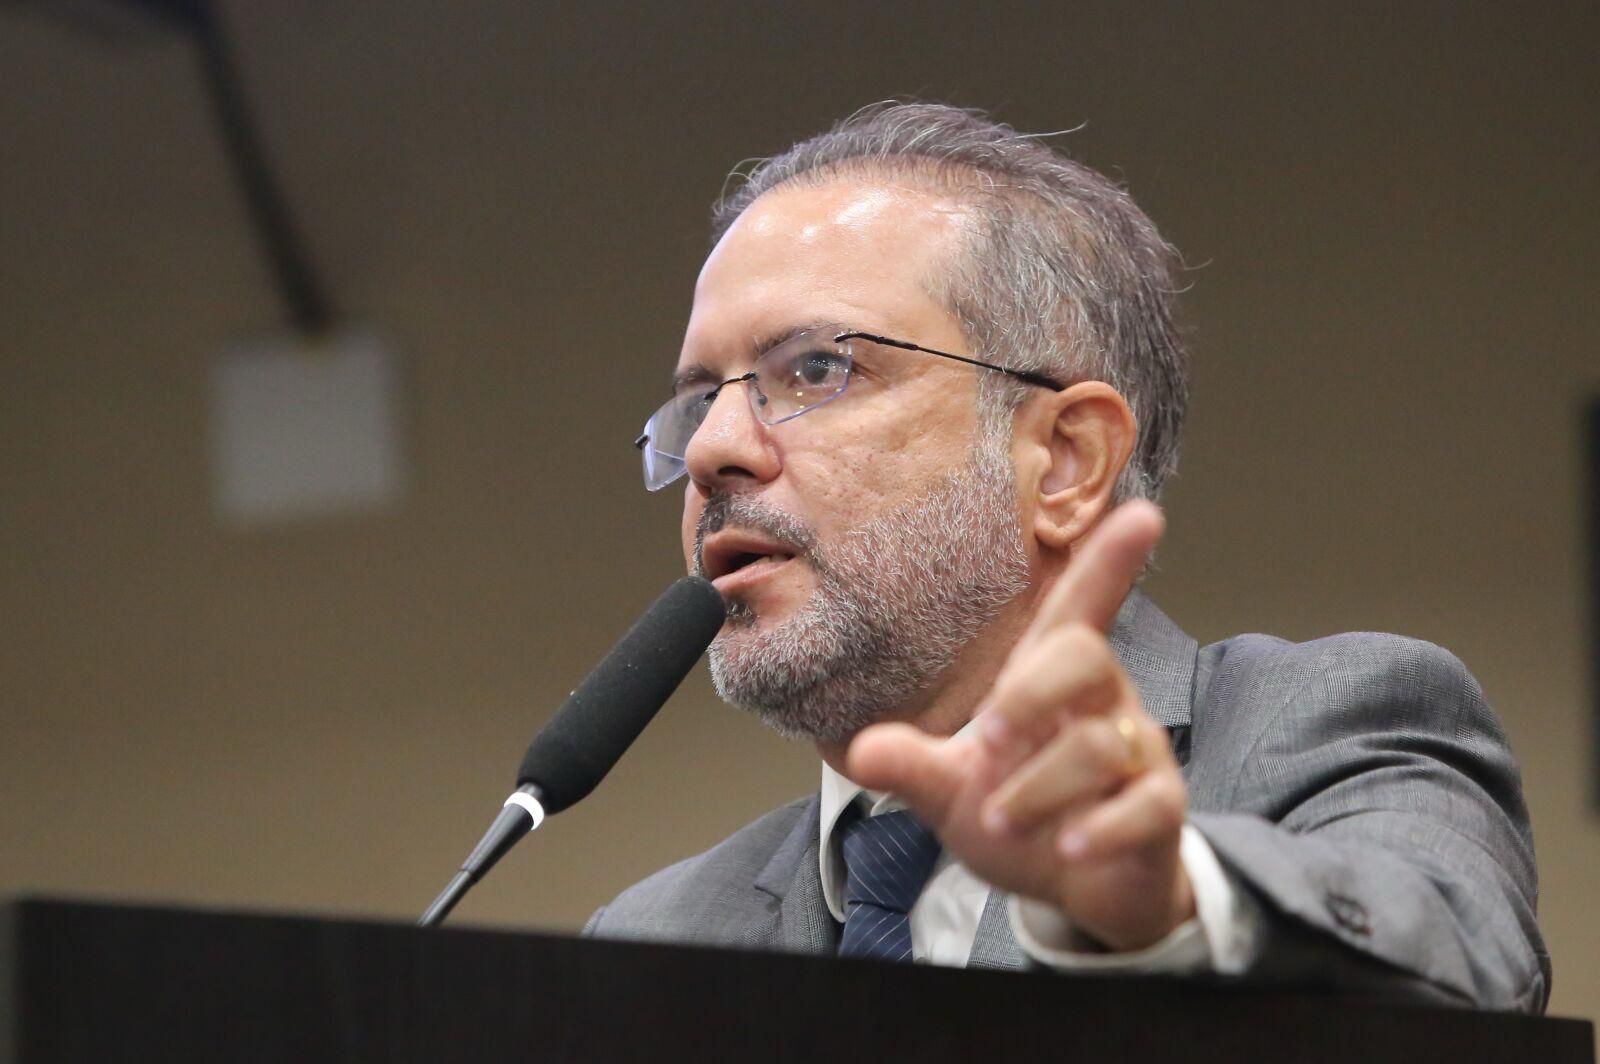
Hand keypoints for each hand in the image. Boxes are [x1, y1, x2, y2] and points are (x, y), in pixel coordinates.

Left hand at [845, 500, 1193, 951]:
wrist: (1077, 893)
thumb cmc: (1020, 817)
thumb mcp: (953, 792)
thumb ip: (912, 767)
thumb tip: (863, 751)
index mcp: (1050, 682)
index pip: (1080, 609)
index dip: (1108, 563)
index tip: (1142, 513)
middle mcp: (1101, 704)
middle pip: (1085, 656)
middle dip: (1030, 695)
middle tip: (987, 742)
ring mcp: (1136, 754)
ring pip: (1099, 746)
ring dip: (1038, 789)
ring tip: (1004, 824)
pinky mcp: (1159, 810)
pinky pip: (1146, 804)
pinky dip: (1104, 829)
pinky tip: (1071, 848)